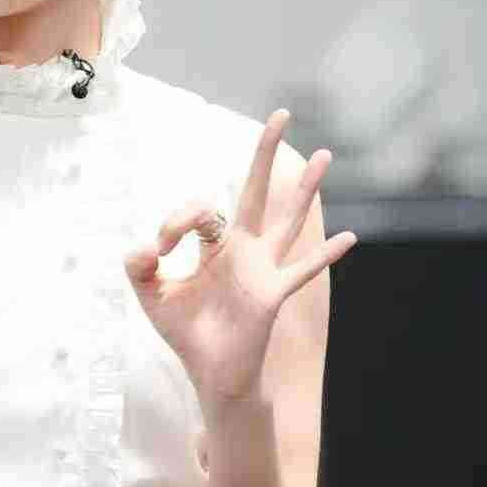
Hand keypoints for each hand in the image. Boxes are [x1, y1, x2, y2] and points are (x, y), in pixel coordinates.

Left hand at [123, 109, 357, 406]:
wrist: (210, 373)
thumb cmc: (187, 332)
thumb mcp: (151, 296)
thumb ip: (138, 269)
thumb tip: (141, 247)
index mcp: (215, 245)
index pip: (201, 210)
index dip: (175, 222)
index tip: (157, 249)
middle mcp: (243, 249)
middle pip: (256, 191)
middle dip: (265, 153)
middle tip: (280, 114)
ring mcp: (262, 269)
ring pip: (286, 219)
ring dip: (304, 189)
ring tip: (324, 155)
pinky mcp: (271, 294)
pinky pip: (300, 270)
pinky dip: (324, 256)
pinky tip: (349, 238)